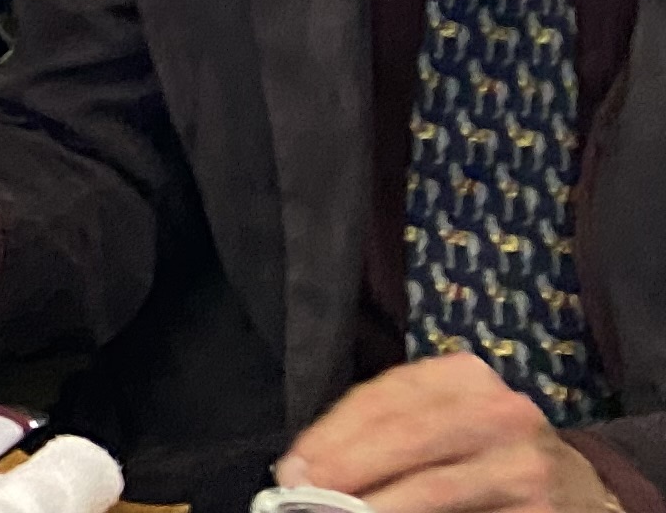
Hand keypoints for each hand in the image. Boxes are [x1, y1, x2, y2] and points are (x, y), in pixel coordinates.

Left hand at [279, 354, 616, 512]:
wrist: (582, 488)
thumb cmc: (489, 453)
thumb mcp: (442, 422)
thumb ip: (384, 433)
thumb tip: (306, 467)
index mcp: (461, 376)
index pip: (380, 398)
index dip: (330, 435)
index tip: (293, 468)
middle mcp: (498, 408)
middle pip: (404, 435)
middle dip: (347, 468)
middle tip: (305, 494)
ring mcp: (524, 459)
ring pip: (434, 484)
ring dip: (379, 504)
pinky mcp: (540, 507)